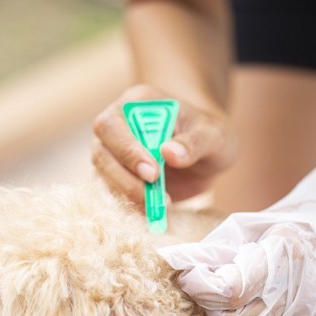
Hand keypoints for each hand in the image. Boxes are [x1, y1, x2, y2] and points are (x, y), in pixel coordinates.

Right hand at [91, 84, 238, 204]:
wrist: (208, 152)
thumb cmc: (210, 135)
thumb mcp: (213, 135)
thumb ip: (194, 142)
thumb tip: (169, 153)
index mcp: (136, 103)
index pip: (114, 124)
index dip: (127, 151)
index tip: (153, 174)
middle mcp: (118, 126)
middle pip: (102, 153)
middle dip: (125, 178)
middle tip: (155, 197)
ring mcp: (113, 152)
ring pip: (103, 176)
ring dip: (128, 194)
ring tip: (159, 206)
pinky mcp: (118, 176)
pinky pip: (112, 193)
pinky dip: (128, 205)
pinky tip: (151, 212)